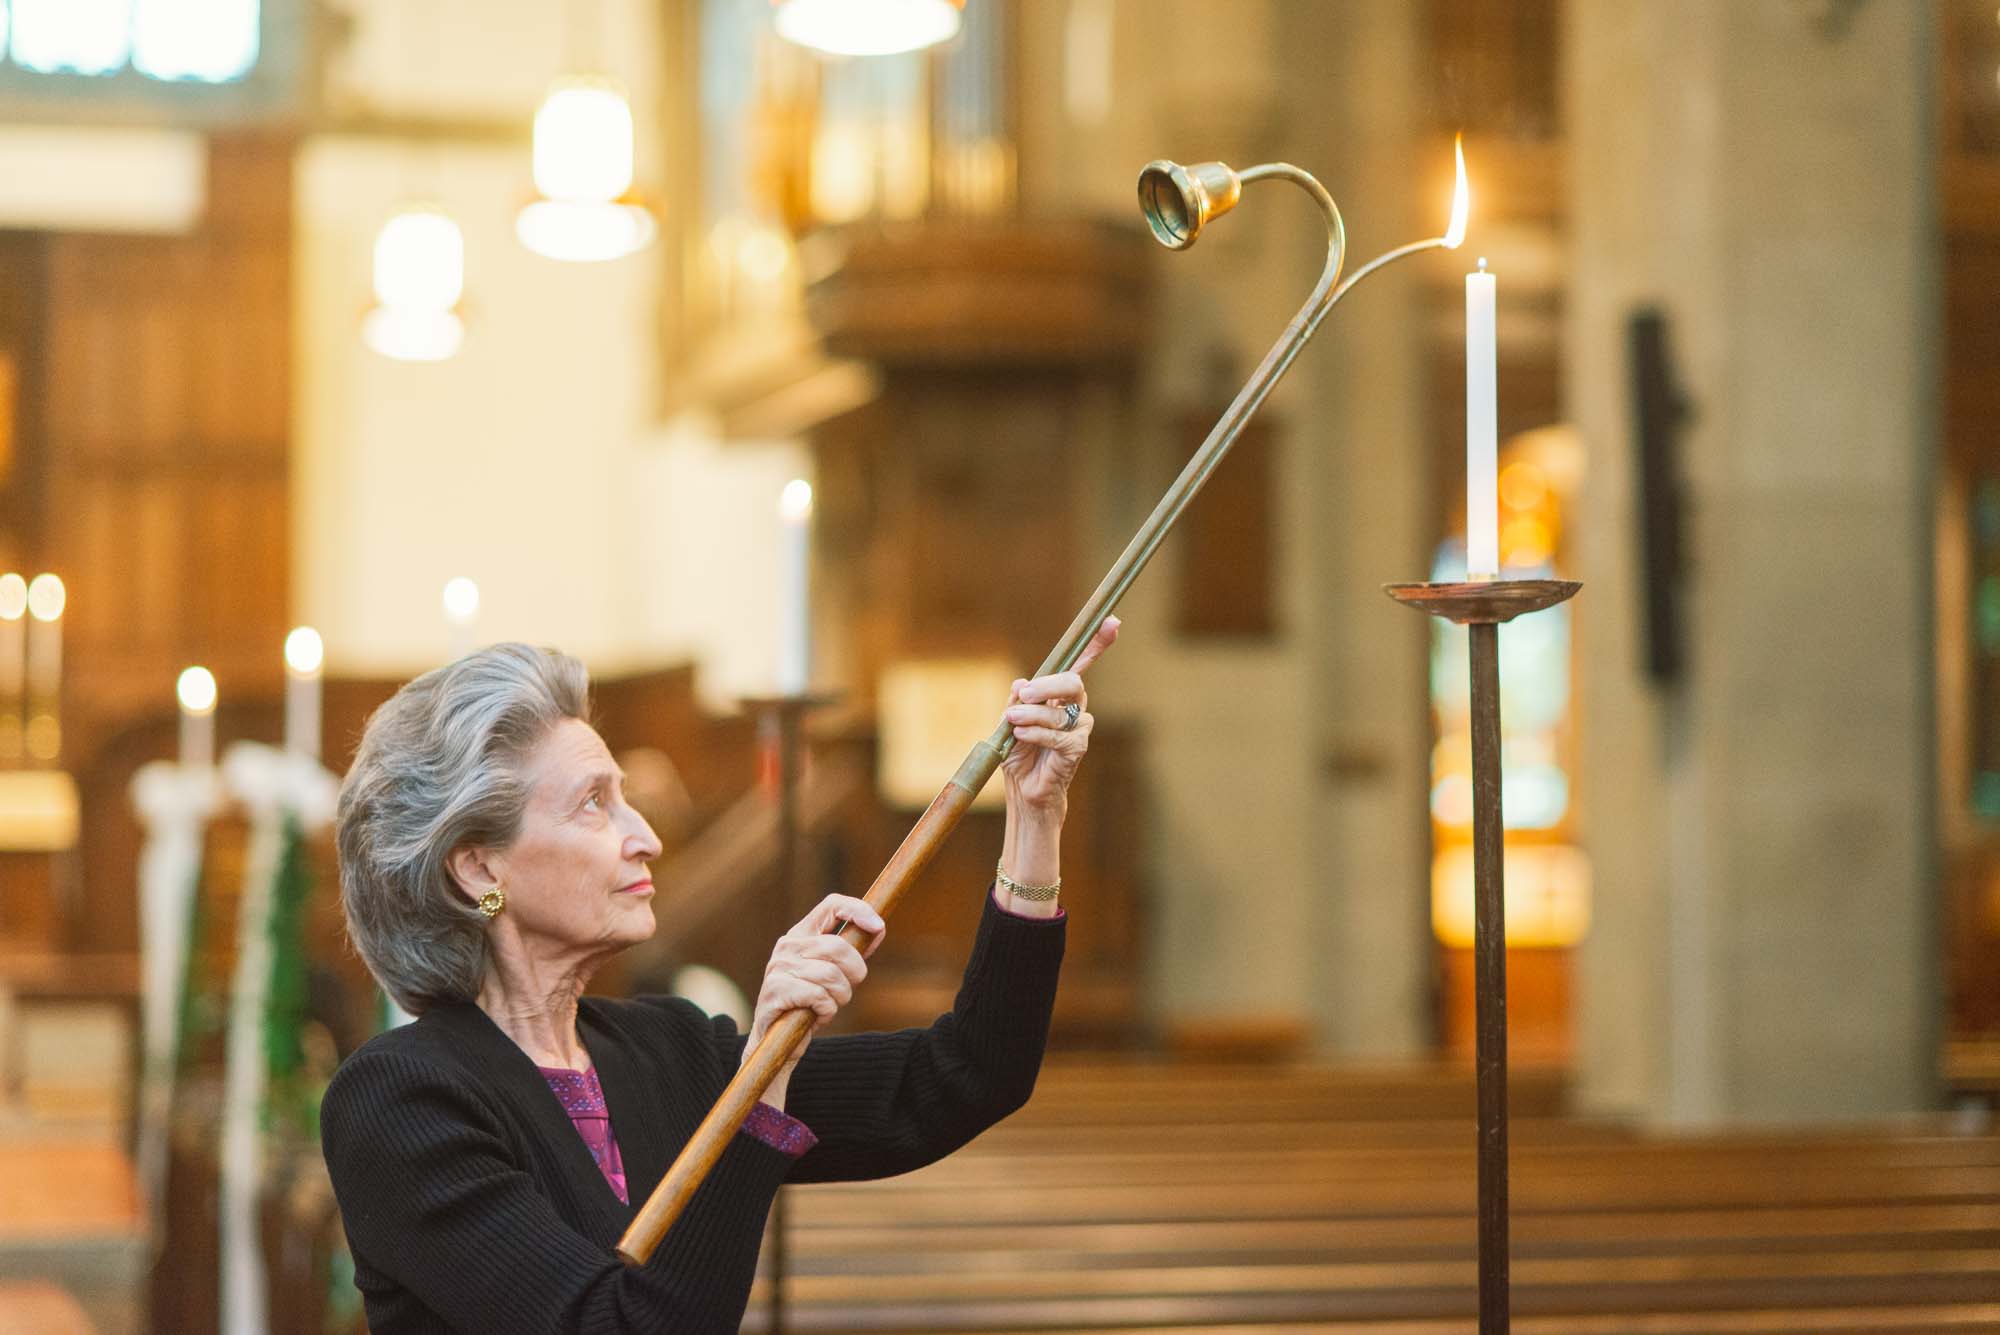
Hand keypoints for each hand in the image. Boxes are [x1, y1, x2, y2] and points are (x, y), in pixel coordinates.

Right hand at [744, 895, 885, 1098]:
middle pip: (838, 947)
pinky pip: (819, 996)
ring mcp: (779, 967)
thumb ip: (851, 952)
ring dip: (839, 998)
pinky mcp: (775, 991)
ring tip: (827, 1006)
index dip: (858, 910)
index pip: (832, 905)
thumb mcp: (831, 973)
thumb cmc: (809, 1003)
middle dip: (854, 974)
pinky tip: (815, 1016)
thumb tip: (877, 929)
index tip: (878, 927)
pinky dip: (826, 1011)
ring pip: (831, 976)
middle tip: (845, 990)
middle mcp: (788, 945)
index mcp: (802, 934)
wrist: (776, 1041)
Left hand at [1000, 616, 1119, 815]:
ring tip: (1013, 721)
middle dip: (1048, 685)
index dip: (1097, 643)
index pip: (1080, 663)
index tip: (1112, 622)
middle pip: (1072, 682)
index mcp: (1060, 693)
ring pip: (1060, 711)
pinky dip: (1036, 733)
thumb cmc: (1019, 751)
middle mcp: (1074, 705)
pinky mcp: (1077, 748)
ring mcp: (1079, 726)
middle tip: (1025, 694)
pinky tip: (1022, 735)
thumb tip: (1022, 682)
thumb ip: (1018, 699)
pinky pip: (1058, 734)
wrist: (1023, 788)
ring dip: (1033, 714)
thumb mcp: (1010, 718)